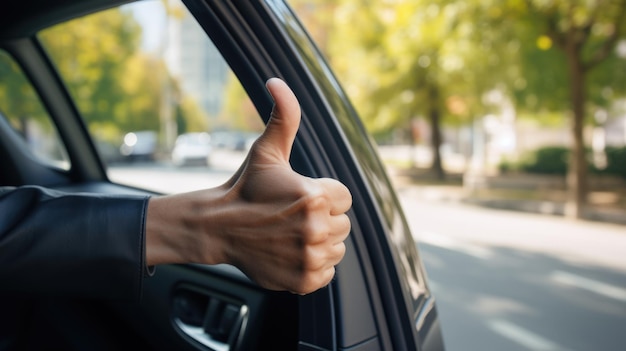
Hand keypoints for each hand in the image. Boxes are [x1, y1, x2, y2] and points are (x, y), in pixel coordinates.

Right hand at [146, 78, 351, 294]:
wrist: (219, 226)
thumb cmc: (246, 187)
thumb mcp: (267, 150)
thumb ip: (284, 116)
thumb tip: (277, 81)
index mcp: (315, 196)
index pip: (344, 198)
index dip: (324, 196)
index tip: (299, 197)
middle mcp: (316, 228)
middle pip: (342, 224)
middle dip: (322, 219)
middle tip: (290, 216)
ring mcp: (310, 257)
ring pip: (336, 248)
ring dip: (319, 242)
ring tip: (289, 233)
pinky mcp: (304, 280)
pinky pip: (327, 272)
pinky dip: (313, 265)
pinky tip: (290, 252)